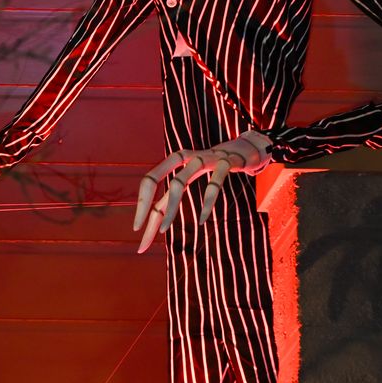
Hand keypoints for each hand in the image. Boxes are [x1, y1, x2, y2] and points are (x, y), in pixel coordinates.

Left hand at [131, 132, 269, 252]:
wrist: (245, 149)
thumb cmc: (212, 167)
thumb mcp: (189, 180)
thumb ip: (170, 198)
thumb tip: (152, 221)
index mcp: (175, 161)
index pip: (149, 181)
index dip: (141, 204)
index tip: (136, 229)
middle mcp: (186, 158)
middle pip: (155, 179)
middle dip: (145, 207)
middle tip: (140, 234)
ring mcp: (205, 159)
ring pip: (179, 181)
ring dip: (169, 208)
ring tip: (162, 230)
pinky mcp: (225, 163)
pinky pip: (214, 184)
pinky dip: (206, 203)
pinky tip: (201, 220)